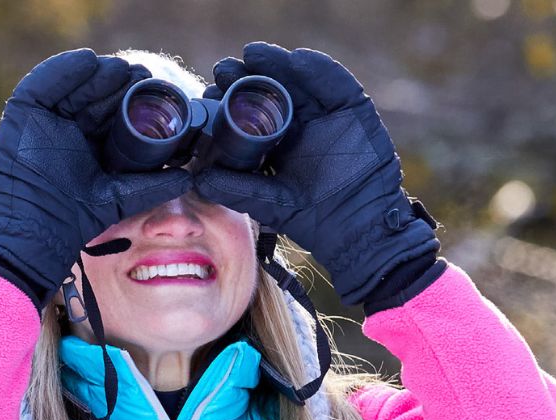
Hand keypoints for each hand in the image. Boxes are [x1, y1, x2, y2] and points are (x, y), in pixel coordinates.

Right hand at [0, 49, 191, 311]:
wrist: (38, 230)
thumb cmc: (76, 219)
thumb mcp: (122, 196)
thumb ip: (153, 185)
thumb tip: (189, 178)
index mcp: (93, 144)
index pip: (115, 112)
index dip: (133, 99)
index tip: (156, 91)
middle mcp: (70, 128)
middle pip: (97, 94)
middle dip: (120, 82)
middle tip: (143, 76)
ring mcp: (46, 119)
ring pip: (75, 85)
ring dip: (99, 74)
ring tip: (121, 69)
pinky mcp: (24, 112)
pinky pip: (43, 84)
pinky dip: (63, 69)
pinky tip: (88, 62)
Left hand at [195, 42, 440, 306]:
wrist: (357, 228)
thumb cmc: (313, 219)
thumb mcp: (269, 204)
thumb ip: (238, 190)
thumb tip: (198, 181)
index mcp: (277, 141)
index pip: (252, 112)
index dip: (230, 99)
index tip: (208, 92)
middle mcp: (300, 122)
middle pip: (272, 89)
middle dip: (248, 75)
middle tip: (224, 69)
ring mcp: (326, 113)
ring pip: (299, 80)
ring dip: (276, 64)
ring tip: (253, 54)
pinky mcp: (353, 108)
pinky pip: (336, 83)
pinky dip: (318, 70)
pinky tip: (297, 60)